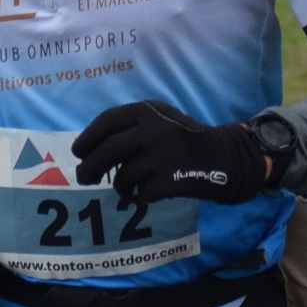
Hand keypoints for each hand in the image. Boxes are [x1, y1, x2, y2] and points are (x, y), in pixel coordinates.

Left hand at [71, 100, 266, 205]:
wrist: (228, 158)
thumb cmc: (184, 141)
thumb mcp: (161, 121)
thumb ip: (130, 129)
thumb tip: (87, 151)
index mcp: (150, 111)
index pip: (107, 121)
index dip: (87, 138)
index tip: (78, 152)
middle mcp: (156, 128)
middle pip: (107, 151)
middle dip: (89, 167)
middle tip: (84, 178)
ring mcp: (166, 153)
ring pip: (123, 175)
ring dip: (120, 185)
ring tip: (127, 187)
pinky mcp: (174, 178)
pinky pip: (142, 192)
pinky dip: (140, 196)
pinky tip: (149, 193)